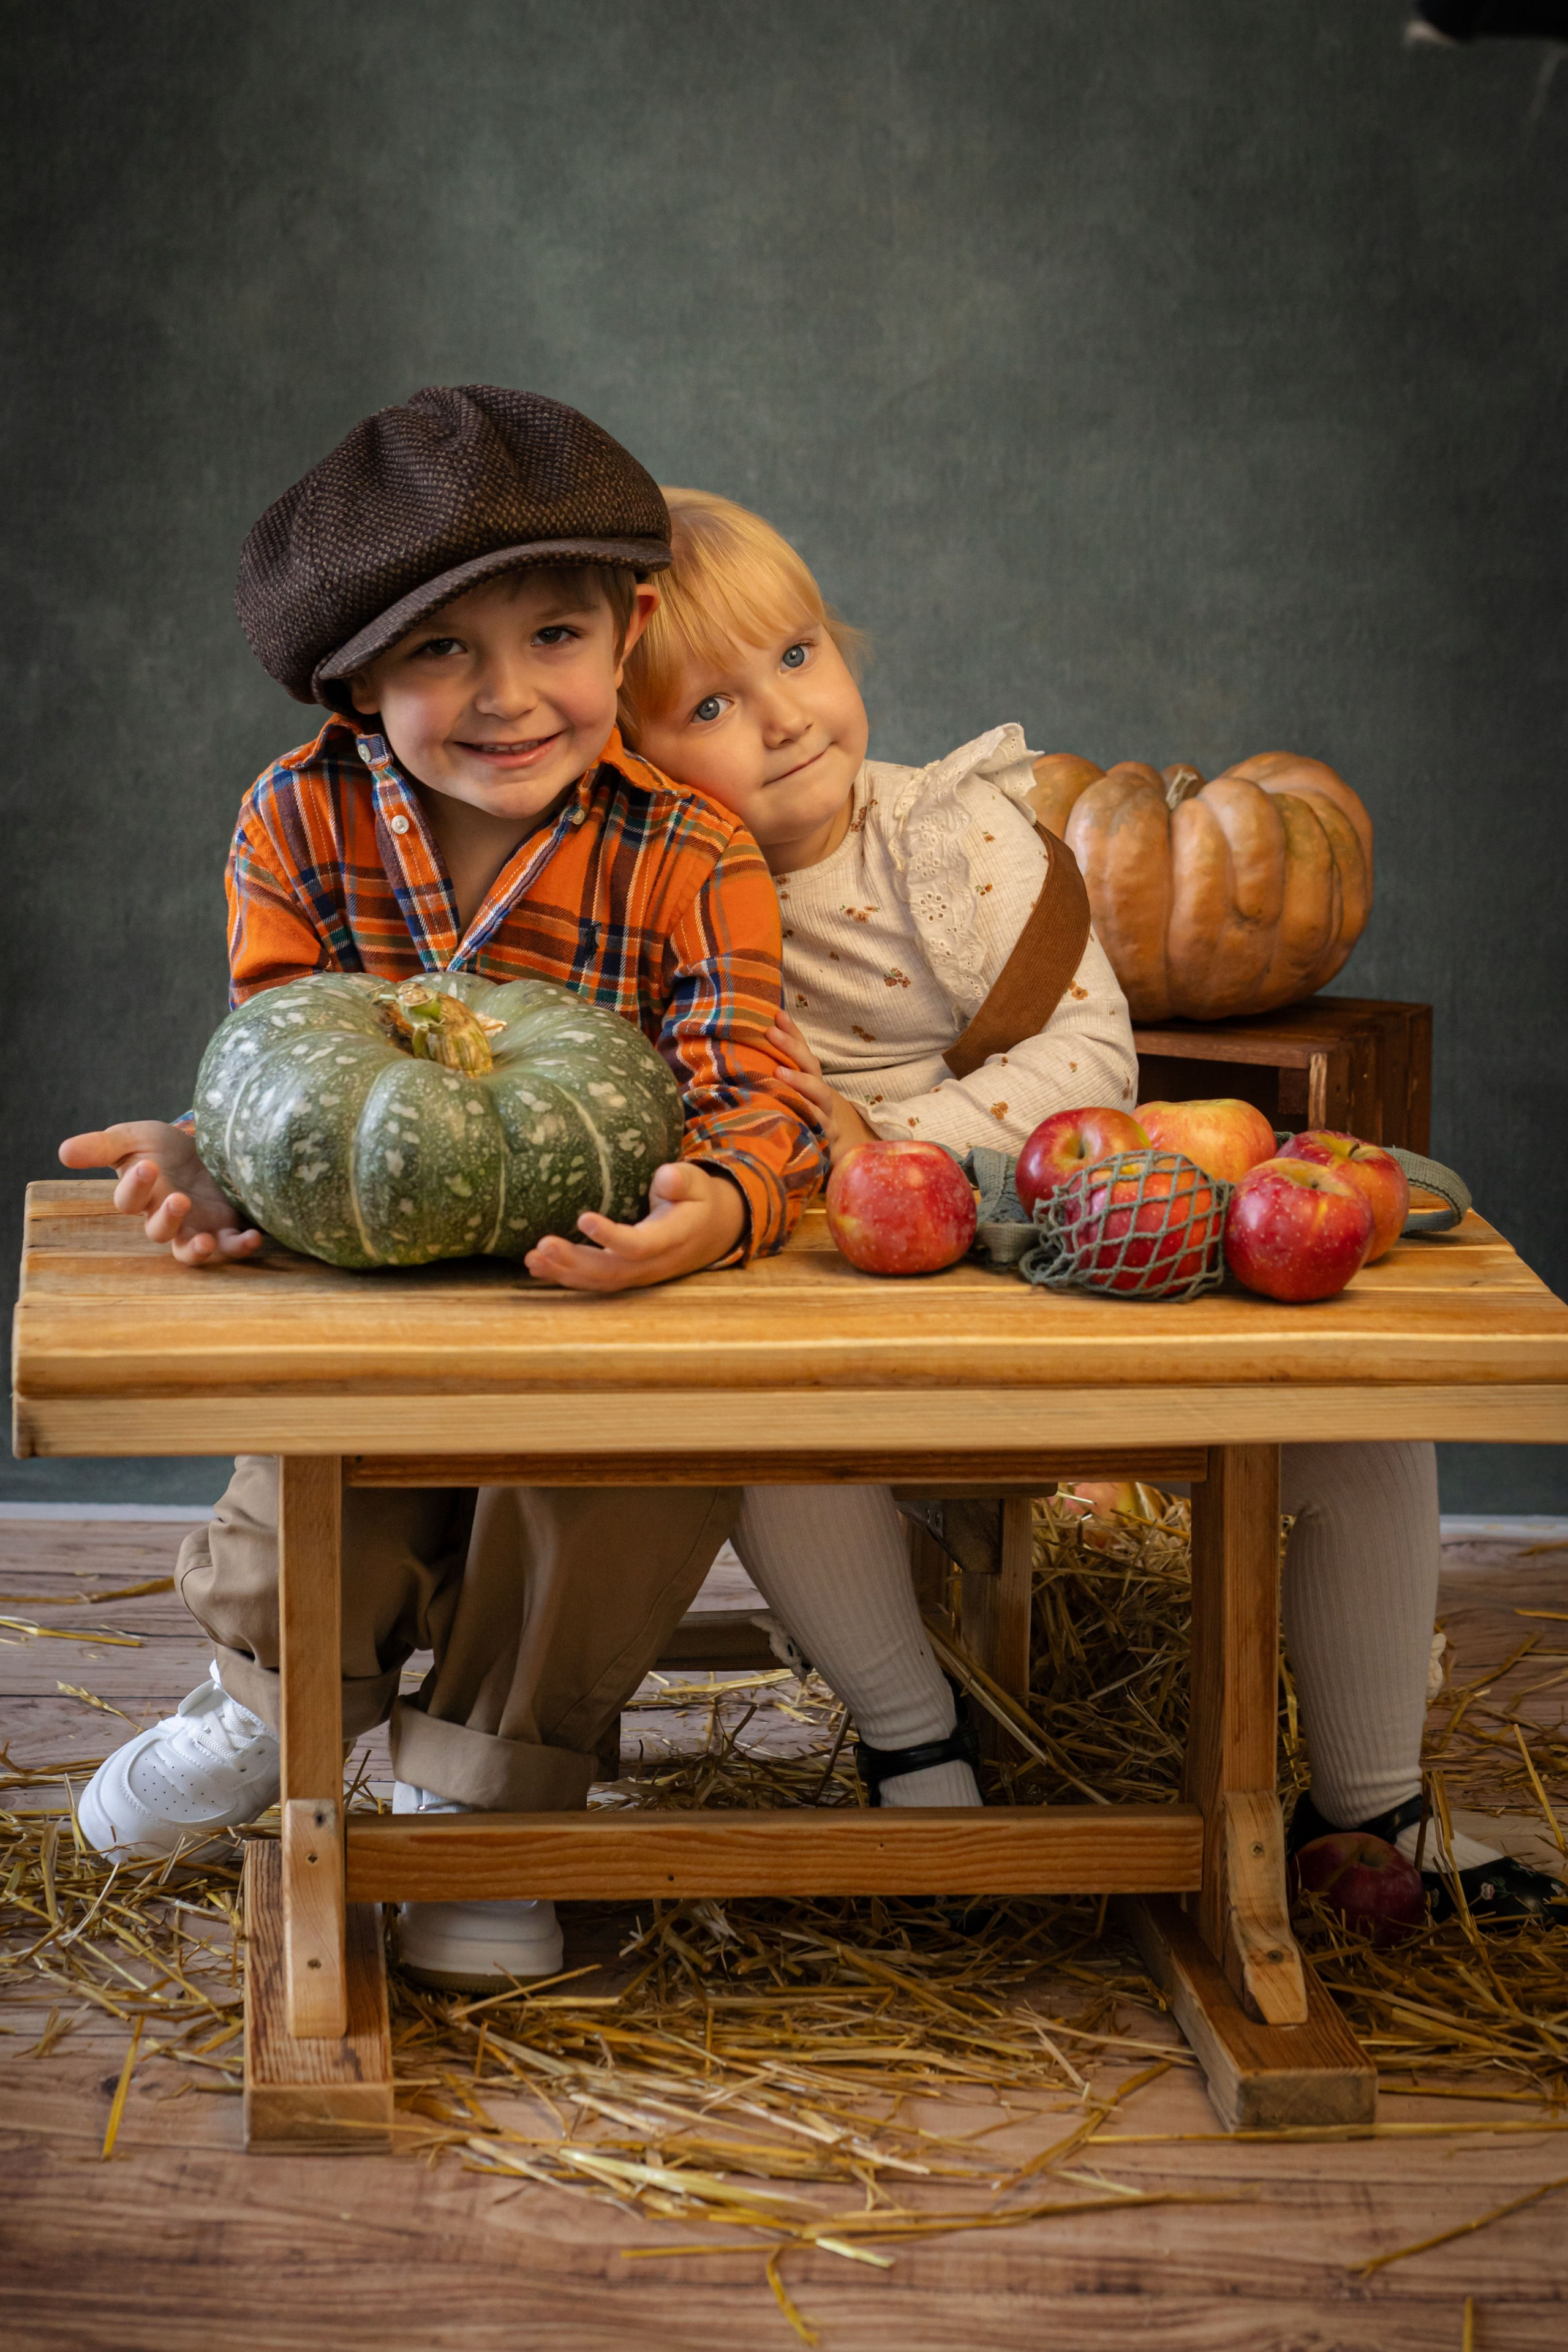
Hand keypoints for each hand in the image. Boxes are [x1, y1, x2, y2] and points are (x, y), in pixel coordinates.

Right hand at [58, 1121, 262, 1265]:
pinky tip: (253, 1237)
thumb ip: (102, 1146)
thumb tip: (63, 1152)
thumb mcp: (134, 1137)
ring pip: (188, 1250)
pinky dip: (240, 1246)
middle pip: (157, 1231)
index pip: (128, 1200)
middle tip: (178, 1198)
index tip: (147, 1165)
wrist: (209, 1147)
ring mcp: (195, 1226)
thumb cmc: (165, 1147)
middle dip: (166, 1217)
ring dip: (196, 1249)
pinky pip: (230, 1246)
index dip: (135, 1186)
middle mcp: (165, 1217)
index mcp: (141, 1195)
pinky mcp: (226, 1229)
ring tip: (206, 1241)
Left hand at [523, 1159, 746, 1291]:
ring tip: (531, 1259)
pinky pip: (594, 1283)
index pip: (639, 1245)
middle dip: (574, 1261)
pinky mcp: (625, 1276)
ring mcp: (638, 1275)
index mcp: (672, 1239)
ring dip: (563, 1273)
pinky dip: (566, 1278)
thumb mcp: (697, 1184)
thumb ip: (683, 1180)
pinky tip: (538, 1268)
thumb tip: (666, 1177)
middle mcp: (653, 1263)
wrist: (709, 1233)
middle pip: (611, 1270)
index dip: (611, 1236)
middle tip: (542, 1245)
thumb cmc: (696, 1200)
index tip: (583, 1217)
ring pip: (599, 1281)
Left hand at [765, 1016, 878, 1167]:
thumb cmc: (793, 1125)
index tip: (777, 1014)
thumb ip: (768, 1078)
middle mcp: (819, 1096)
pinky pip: (817, 1126)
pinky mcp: (823, 1140)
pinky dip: (805, 1117)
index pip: (802, 1051)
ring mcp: (824, 1117)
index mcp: (809, 1082)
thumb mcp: (781, 1099)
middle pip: (812, 1068)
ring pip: (819, 1096)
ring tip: (778, 1072)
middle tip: (771, 1033)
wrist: (816, 1159)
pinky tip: (789, 1112)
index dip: (793, 1033)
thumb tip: (739, 1053)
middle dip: (792, 1049)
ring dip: (801, 1082)